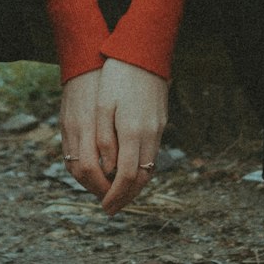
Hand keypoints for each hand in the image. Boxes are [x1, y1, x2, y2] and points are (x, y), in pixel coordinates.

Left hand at [60, 59, 167, 216]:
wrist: (143, 54)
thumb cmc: (117, 78)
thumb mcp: (103, 106)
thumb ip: (104, 139)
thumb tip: (108, 169)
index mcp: (132, 131)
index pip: (125, 176)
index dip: (115, 195)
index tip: (104, 207)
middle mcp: (149, 134)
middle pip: (141, 179)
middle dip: (126, 197)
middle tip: (111, 209)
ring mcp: (158, 129)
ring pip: (149, 169)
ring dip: (134, 187)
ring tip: (118, 196)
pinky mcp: (161, 123)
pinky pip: (152, 156)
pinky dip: (141, 170)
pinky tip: (129, 173)